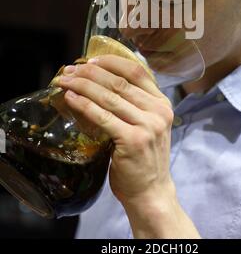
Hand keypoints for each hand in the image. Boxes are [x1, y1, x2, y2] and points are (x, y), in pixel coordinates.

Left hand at [54, 55, 174, 204]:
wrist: (151, 192)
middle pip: (120, 82)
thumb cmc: (143, 158)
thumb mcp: (147, 125)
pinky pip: (102, 117)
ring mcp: (147, 126)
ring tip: (65, 81)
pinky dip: (84, 105)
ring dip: (83, 86)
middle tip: (69, 70)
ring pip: (109, 97)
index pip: (137, 71)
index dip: (112, 62)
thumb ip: (133, 105)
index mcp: (162, 103)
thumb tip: (98, 82)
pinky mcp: (133, 141)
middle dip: (90, 73)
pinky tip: (71, 99)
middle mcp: (158, 111)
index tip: (90, 60)